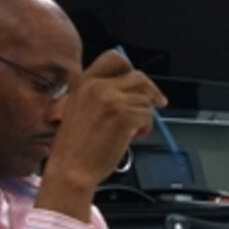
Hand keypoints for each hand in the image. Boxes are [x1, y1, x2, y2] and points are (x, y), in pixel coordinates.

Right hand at [44, 49, 165, 192]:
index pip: (114, 59)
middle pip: (137, 76)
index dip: (130, 69)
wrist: (71, 170)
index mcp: (84, 83)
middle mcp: (98, 87)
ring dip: (145, 116)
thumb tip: (128, 92)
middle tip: (158, 102)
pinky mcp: (124, 117)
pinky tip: (135, 138)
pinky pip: (148, 116)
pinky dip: (146, 128)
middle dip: (150, 91)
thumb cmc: (74, 149)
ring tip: (135, 131)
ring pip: (145, 99)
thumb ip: (99, 96)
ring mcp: (112, 100)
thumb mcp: (77, 110)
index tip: (138, 82)